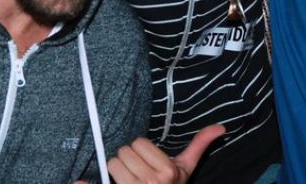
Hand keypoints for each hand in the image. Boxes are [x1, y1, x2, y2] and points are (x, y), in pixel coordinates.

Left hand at [107, 125, 225, 183]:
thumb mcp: (186, 170)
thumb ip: (200, 145)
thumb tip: (221, 127)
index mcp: (168, 171)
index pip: (139, 143)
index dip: (140, 151)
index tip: (147, 162)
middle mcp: (151, 183)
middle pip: (124, 152)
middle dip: (128, 160)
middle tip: (135, 171)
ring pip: (112, 164)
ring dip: (116, 171)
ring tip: (126, 180)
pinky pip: (97, 183)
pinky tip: (84, 182)